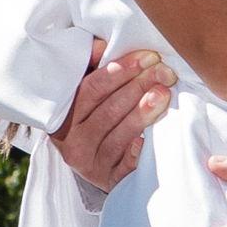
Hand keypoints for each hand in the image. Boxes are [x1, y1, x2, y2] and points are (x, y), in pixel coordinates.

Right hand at [49, 42, 174, 201]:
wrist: (95, 163)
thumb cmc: (94, 116)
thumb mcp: (87, 92)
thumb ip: (91, 67)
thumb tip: (102, 44)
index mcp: (63, 115)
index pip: (91, 88)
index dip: (120, 71)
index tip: (147, 57)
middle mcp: (72, 141)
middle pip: (108, 110)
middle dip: (138, 87)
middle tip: (163, 72)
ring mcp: (90, 164)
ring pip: (118, 135)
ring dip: (142, 113)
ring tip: (163, 94)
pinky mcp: (109, 181)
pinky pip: (124, 167)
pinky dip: (136, 152)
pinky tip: (147, 139)